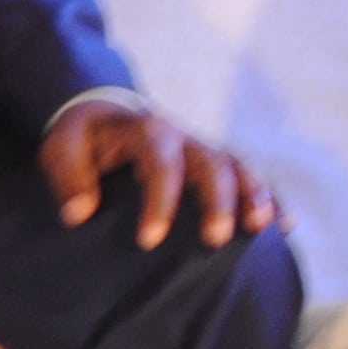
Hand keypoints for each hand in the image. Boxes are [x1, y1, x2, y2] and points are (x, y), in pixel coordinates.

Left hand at [40, 94, 273, 248]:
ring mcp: (206, 148)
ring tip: (262, 227)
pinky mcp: (217, 161)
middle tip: (217, 239)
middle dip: (219, 200)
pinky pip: (250, 176)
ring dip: (254, 194)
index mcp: (149, 131)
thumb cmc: (85, 137)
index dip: (160, 200)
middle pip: (212, 163)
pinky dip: (271, 197)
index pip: (162, 162)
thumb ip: (68, 175)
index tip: (151, 239)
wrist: (110, 109)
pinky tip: (284, 225)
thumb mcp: (62, 146)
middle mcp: (186, 137)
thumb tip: (79, 212)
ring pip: (239, 166)